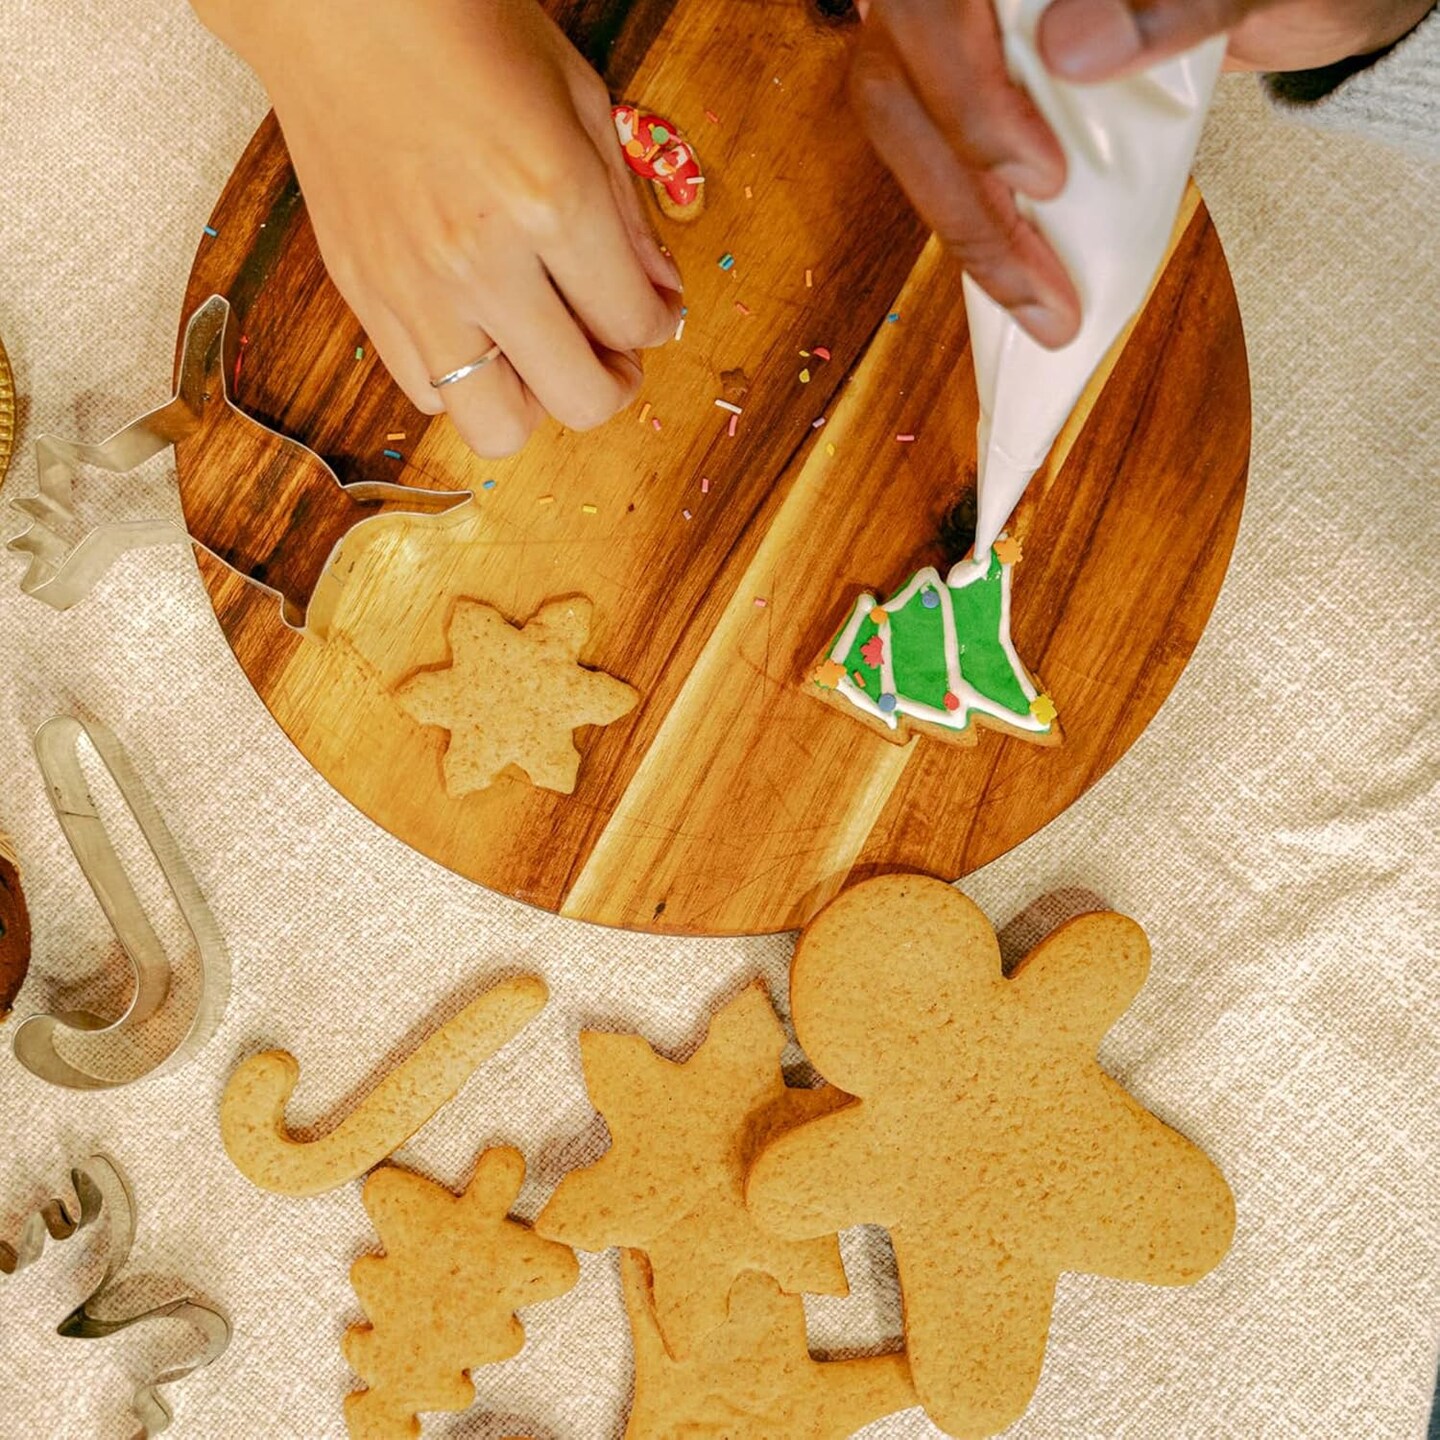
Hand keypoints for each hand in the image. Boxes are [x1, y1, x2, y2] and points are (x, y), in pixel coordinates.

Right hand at [194, 0, 682, 456]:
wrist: (332, 0)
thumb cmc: (459, 24)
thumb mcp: (577, 95)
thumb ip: (627, 208)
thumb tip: (658, 292)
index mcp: (550, 198)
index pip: (633, 323)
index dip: (656, 325)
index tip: (651, 312)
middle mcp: (482, 260)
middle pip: (579, 401)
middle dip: (613, 384)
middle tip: (611, 353)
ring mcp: (414, 289)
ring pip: (497, 427)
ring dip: (536, 401)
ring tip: (540, 352)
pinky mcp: (362, 295)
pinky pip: (427, 394)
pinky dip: (465, 383)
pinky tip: (479, 334)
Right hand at [850, 0, 1434, 347]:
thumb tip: (1071, 49)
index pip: (932, 8)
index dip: (970, 98)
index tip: (1044, 178)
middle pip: (893, 84)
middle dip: (961, 199)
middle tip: (1041, 290)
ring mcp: (953, 26)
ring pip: (900, 126)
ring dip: (965, 229)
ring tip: (1040, 308)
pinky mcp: (964, 82)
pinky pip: (938, 154)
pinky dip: (978, 221)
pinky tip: (1024, 281)